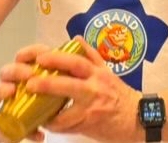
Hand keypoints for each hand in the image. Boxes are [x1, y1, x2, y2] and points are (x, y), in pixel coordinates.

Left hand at [0, 37, 142, 141]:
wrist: (138, 118)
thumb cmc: (119, 93)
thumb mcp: (107, 71)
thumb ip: (91, 55)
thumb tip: (74, 38)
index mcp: (98, 73)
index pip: (77, 62)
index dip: (58, 59)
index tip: (41, 57)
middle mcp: (95, 89)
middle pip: (69, 85)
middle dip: (48, 84)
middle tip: (30, 83)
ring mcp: (91, 110)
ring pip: (66, 112)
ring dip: (47, 112)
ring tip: (31, 108)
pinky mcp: (89, 126)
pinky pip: (68, 127)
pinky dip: (55, 125)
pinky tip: (46, 122)